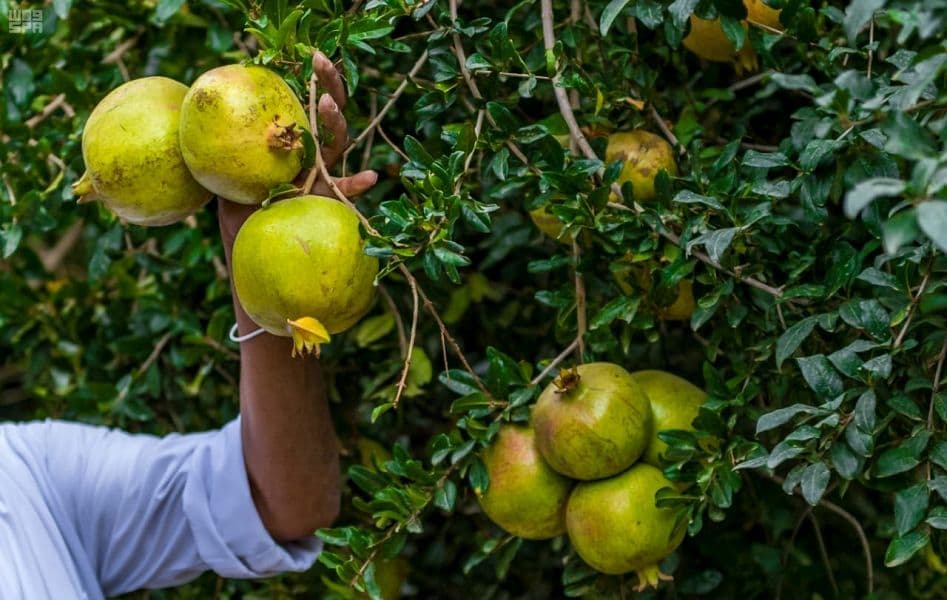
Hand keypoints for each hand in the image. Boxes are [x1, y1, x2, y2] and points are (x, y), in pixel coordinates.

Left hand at [218, 51, 377, 249]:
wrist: (251, 256)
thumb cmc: (237, 218)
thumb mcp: (221, 177)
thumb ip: (219, 149)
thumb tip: (200, 110)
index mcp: (288, 145)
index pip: (300, 104)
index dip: (303, 79)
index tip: (304, 54)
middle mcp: (309, 157)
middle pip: (325, 115)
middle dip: (327, 85)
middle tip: (320, 62)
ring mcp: (321, 178)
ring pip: (336, 144)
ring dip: (335, 122)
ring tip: (327, 105)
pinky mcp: (327, 203)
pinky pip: (345, 192)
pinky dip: (358, 184)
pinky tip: (370, 176)